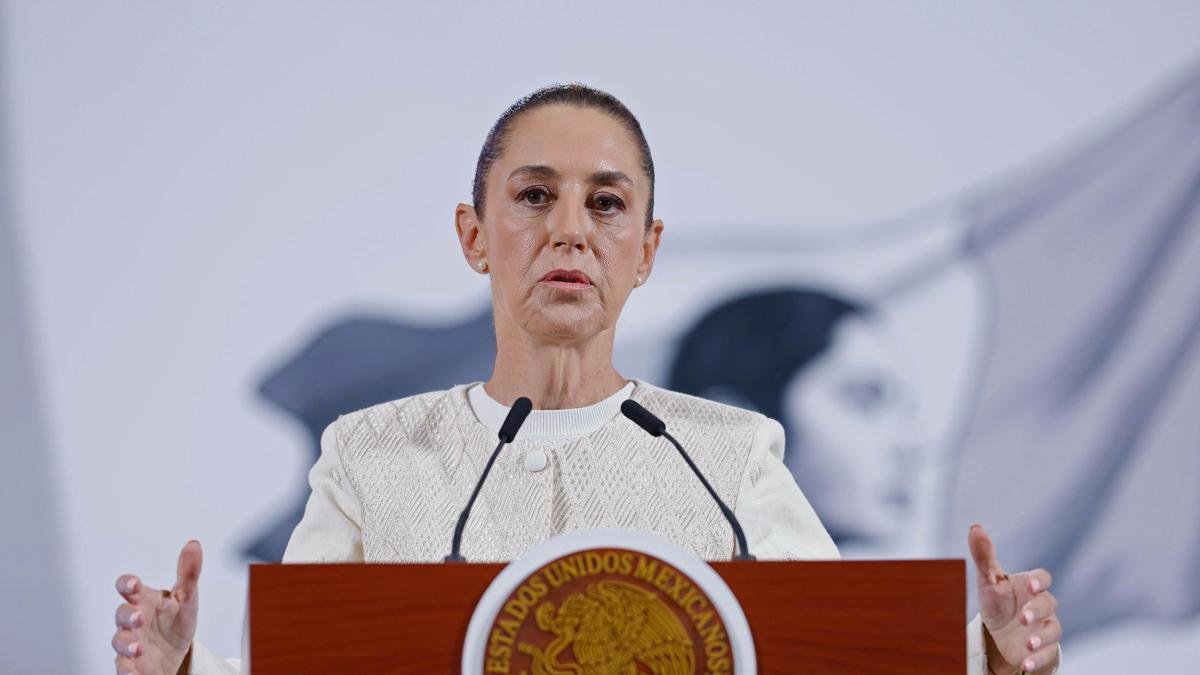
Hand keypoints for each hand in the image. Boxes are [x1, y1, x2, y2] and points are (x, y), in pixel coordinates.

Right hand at [112, 540, 202, 674]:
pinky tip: (134, 671)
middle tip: (139, 618)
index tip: (133, 584)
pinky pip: (123, 667)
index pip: (129, 587)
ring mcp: (131, 643)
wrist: (177, 654)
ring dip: (126, 645)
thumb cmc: (175, 622)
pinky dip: (127, 670)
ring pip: (119, 642)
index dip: (127, 584)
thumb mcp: (187, 598)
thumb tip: (193, 545)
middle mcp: (133, 621)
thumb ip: (189, 572)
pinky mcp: (132, 665)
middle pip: (121, 614)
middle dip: (127, 615)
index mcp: (145, 600)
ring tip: (138, 648)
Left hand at [969, 524, 1060, 673]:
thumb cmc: (997, 601)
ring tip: (1028, 644)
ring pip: (1053, 630)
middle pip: (1050, 604)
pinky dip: (1039, 658)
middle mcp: (1041, 605)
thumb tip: (975, 526)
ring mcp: (1044, 627)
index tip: (1030, 586)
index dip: (1039, 581)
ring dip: (1042, 637)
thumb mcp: (987, 580)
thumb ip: (983, 555)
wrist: (999, 634)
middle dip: (1038, 610)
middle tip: (1023, 618)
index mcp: (1028, 585)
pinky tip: (1026, 661)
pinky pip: (1048, 653)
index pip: (1042, 578)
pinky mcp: (1043, 648)